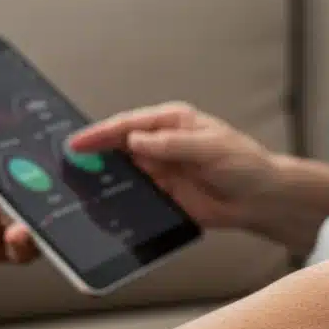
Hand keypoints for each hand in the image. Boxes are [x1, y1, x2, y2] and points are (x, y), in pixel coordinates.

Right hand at [69, 102, 277, 229]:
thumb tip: (137, 139)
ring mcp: (161, 170)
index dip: (100, 134)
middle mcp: (161, 144)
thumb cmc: (245, 165)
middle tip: (67, 163)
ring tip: (77, 185)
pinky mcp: (163, 195)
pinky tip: (103, 205)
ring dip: (103, 178)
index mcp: (172, 122)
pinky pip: (134, 195)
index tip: (77, 142)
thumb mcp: (210, 148)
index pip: (128, 125)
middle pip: (118, 147)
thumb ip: (173, 145)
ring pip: (122, 172)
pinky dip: (118, 199)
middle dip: (94, 154)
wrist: (262, 199)